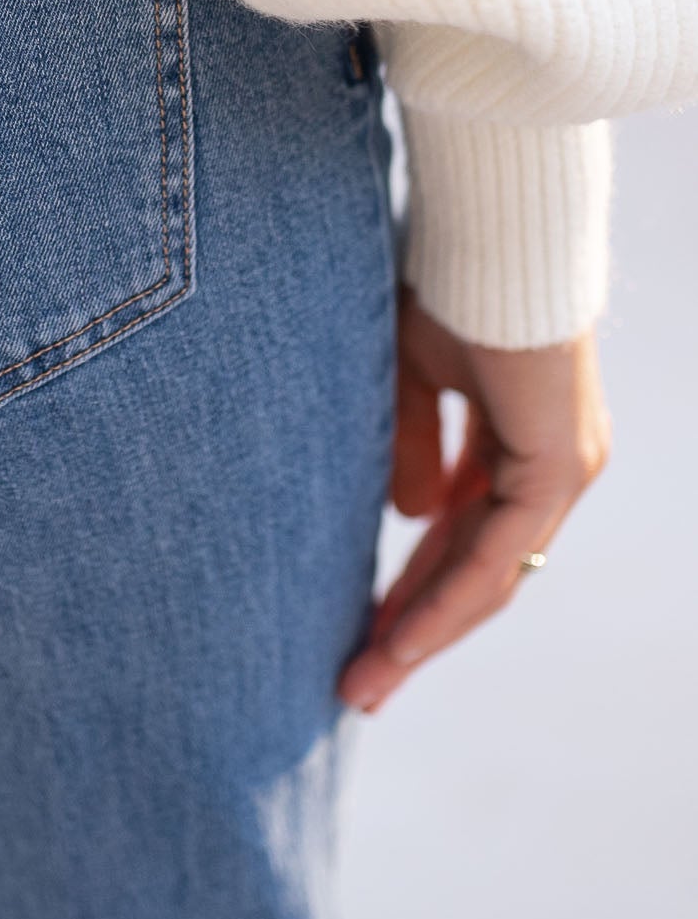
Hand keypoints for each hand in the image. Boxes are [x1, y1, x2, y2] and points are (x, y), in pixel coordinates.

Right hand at [338, 289, 610, 713]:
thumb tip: (407, 514)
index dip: (412, 589)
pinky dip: (447, 599)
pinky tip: (402, 638)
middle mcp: (552, 466)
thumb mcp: (406, 375)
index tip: (357, 636)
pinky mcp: (557, 467)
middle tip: (356, 688)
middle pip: (478, 573)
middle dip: (411, 633)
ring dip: (424, 634)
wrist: (491, 230)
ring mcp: (562, 471)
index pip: (464, 538)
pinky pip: (499, 554)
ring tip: (364, 683)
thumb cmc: (444, 283)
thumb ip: (411, 445)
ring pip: (489, 577)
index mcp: (521, 442)